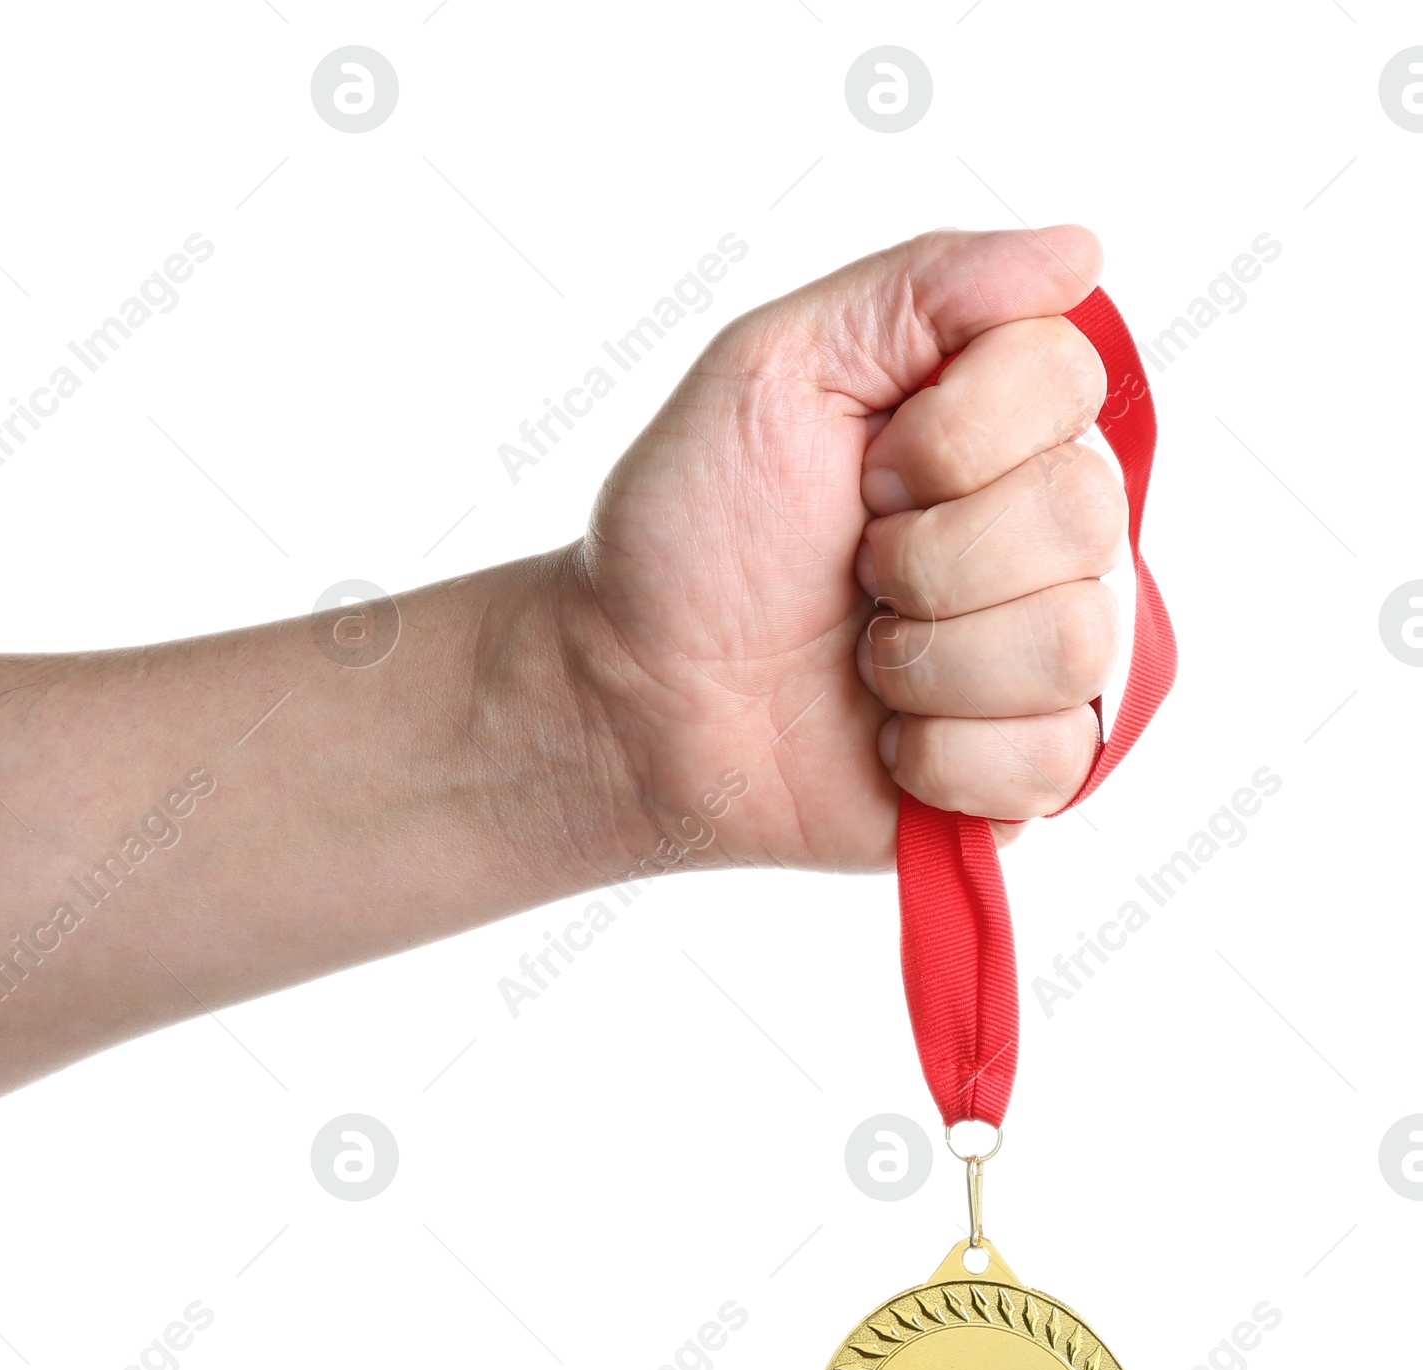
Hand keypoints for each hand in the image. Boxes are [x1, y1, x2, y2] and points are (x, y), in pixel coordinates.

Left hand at [566, 226, 1125, 870]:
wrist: (632, 695)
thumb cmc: (689, 535)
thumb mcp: (773, 368)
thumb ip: (921, 288)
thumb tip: (1080, 252)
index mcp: (995, 428)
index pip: (1071, 382)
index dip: (951, 438)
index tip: (859, 472)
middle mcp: (1041, 535)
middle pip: (1085, 517)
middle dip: (928, 556)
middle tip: (852, 573)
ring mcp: (1040, 656)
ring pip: (1074, 644)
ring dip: (927, 659)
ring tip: (861, 660)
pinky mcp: (1022, 770)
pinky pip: (1049, 760)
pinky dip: (936, 755)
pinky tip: (881, 737)